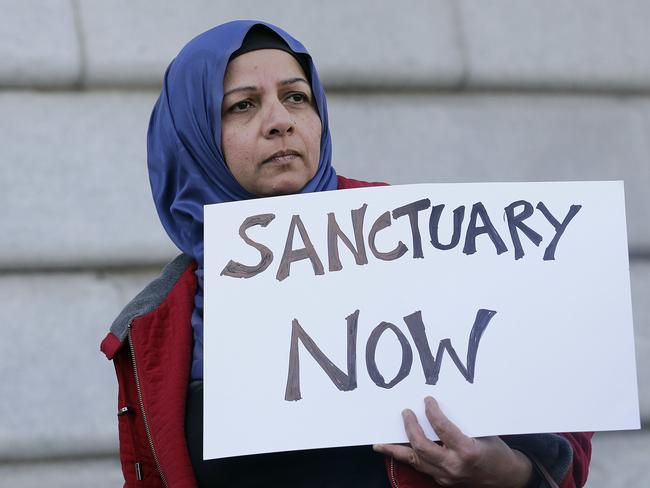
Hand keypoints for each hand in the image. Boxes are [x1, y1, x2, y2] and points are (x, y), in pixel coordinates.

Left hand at [373, 396, 533, 487]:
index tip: (427, 401)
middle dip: (410, 429)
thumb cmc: (497, 452)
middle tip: (405, 413)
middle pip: (422, 448)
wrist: (508, 478)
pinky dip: (409, 458)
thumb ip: (461, 424)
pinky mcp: (443, 482)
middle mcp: (454, 466)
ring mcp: (447, 477)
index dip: (432, 413)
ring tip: (380, 443)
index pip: (442, 429)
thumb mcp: (484, 433)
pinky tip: (398, 451)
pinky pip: (421, 468)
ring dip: (396, 450)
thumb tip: (439, 408)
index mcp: (467, 451)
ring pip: (416, 462)